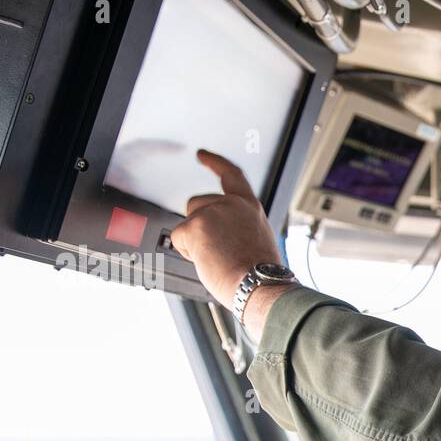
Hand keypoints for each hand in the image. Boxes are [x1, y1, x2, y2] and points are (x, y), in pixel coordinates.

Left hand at [170, 150, 282, 308]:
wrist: (260, 285)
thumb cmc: (261, 273)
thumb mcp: (257, 240)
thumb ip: (238, 226)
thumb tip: (220, 234)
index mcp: (249, 207)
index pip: (231, 175)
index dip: (214, 162)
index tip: (202, 155)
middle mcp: (231, 204)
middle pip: (197, 203)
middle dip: (197, 224)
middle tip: (214, 249)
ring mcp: (212, 213)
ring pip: (187, 222)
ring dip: (195, 241)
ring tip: (216, 259)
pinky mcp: (195, 227)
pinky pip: (179, 239)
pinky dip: (188, 253)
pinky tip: (207, 262)